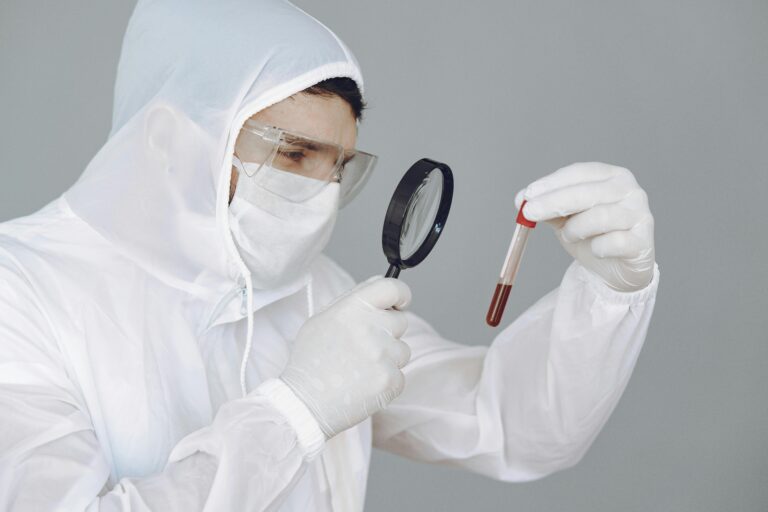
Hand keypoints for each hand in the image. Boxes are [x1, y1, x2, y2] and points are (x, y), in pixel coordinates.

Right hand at [280, 277, 411, 437]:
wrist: (304, 403)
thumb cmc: (311, 360)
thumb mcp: (322, 319)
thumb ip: (352, 299)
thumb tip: (378, 283)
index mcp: (353, 309)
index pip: (393, 288)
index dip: (401, 294)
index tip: (400, 302)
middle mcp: (371, 328)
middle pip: (401, 321)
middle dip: (388, 331)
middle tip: (364, 346)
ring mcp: (383, 355)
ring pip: (402, 350)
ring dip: (388, 357)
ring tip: (360, 368)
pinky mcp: (390, 380)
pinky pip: (400, 374)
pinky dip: (386, 380)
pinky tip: (363, 384)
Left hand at [515, 162, 654, 291]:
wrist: (616, 269)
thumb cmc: (591, 237)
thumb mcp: (566, 219)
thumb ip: (547, 208)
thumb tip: (520, 200)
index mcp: (611, 176)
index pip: (579, 173)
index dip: (551, 183)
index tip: (526, 195)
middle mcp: (630, 191)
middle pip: (587, 192)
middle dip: (553, 202)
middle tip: (528, 212)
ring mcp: (640, 215)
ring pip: (599, 217)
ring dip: (575, 229)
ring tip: (569, 236)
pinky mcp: (643, 241)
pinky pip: (613, 242)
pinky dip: (597, 247)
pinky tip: (595, 250)